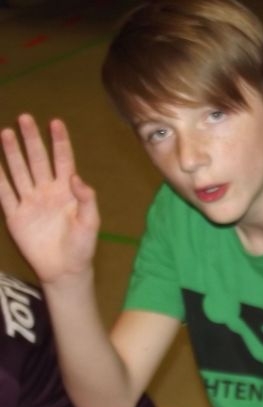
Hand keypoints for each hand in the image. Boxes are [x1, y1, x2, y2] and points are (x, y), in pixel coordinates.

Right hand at [0, 114, 98, 284]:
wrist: (64, 269)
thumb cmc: (83, 246)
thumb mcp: (91, 222)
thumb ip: (87, 199)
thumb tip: (77, 177)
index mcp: (68, 191)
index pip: (63, 161)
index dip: (60, 142)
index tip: (56, 122)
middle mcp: (47, 191)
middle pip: (38, 160)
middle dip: (32, 139)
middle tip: (24, 118)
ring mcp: (30, 202)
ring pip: (19, 171)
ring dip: (12, 153)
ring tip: (6, 132)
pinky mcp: (16, 215)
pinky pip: (4, 193)